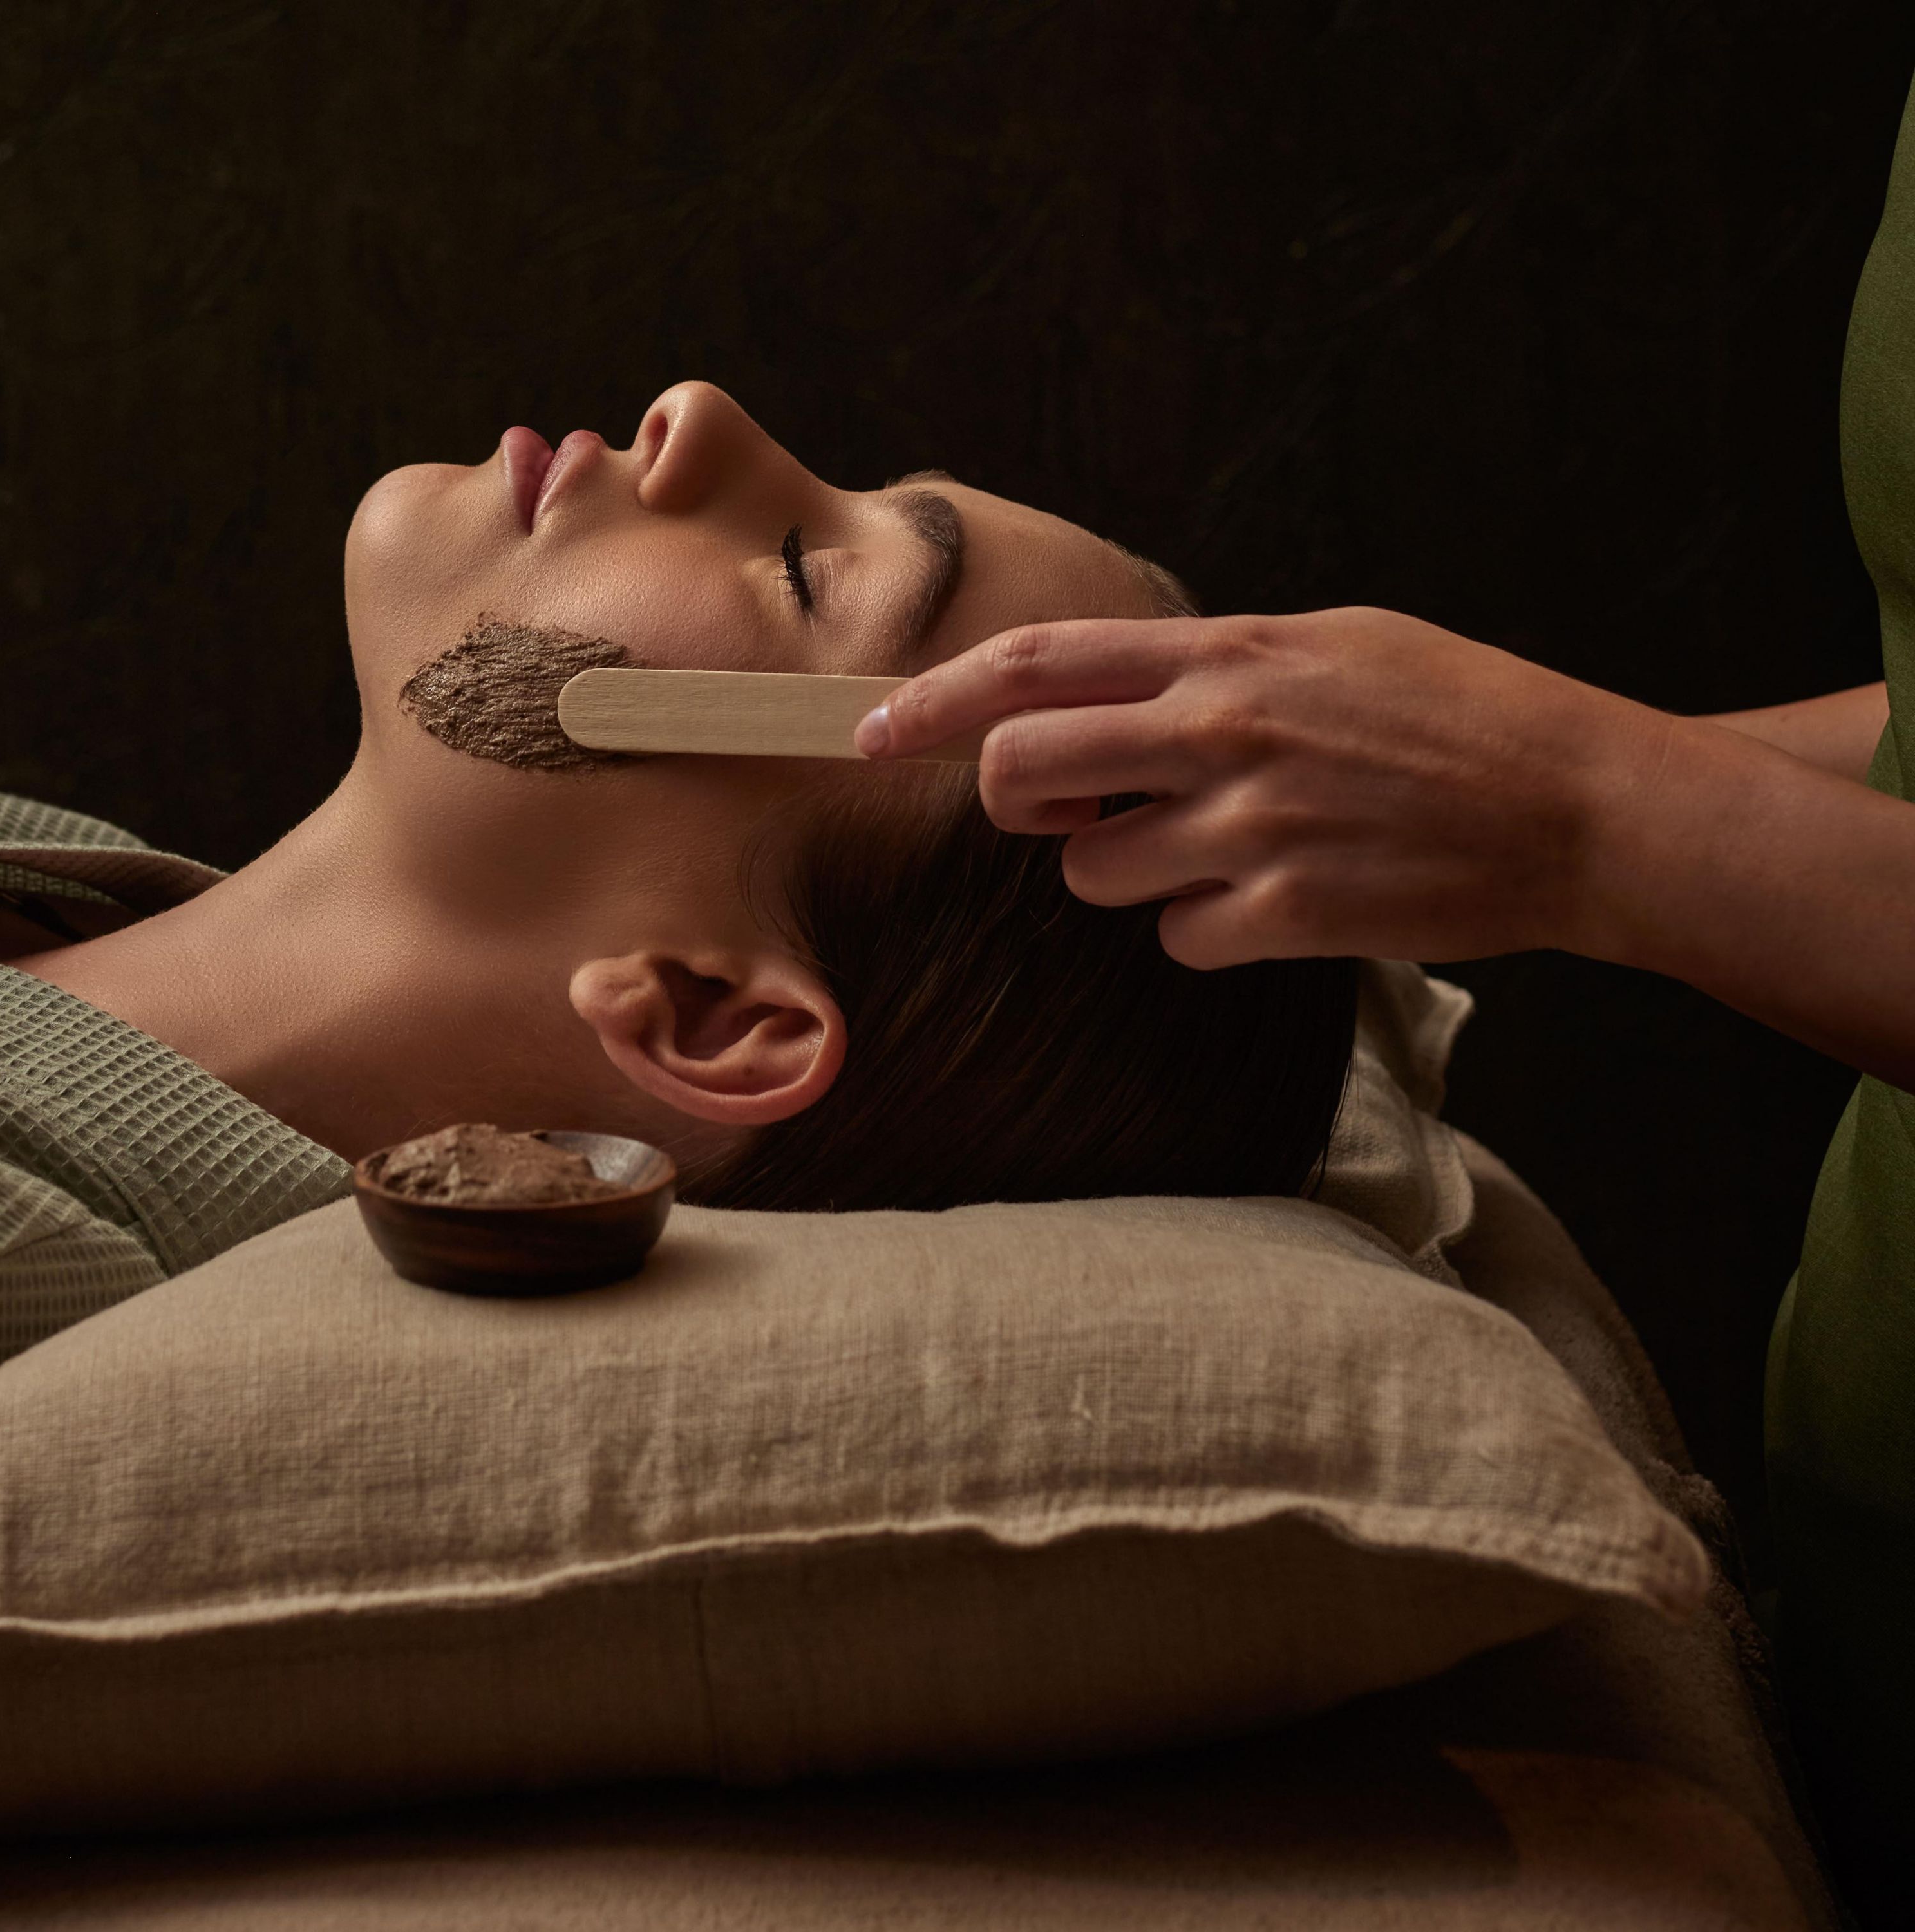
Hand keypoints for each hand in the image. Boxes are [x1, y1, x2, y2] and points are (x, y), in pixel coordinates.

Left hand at [856, 607, 1678, 969]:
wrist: (1581, 805)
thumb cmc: (1462, 716)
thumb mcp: (1332, 645)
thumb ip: (1212, 666)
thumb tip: (1109, 694)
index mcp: (1230, 653)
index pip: (1035, 664)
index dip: (934, 698)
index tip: (873, 727)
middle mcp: (1223, 731)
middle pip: (1021, 771)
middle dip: (1014, 802)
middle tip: (1064, 813)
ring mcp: (1252, 827)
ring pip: (1093, 873)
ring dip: (1129, 873)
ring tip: (1226, 849)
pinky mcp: (1287, 915)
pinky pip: (1176, 938)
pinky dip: (1205, 931)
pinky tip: (1276, 902)